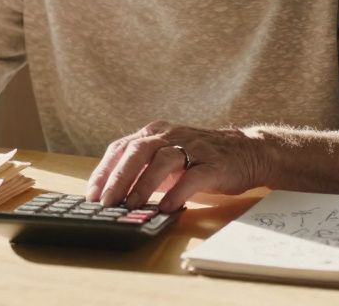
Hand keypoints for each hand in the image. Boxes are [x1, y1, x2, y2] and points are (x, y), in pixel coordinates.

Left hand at [87, 121, 264, 211]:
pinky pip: (192, 177)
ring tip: (131, 205)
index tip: (92, 193)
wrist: (247, 152)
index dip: (105, 170)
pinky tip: (166, 207)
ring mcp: (193, 147)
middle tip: (106, 201)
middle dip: (118, 177)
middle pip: (138, 150)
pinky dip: (177, 192)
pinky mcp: (213, 163)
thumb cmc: (200, 159)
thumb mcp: (167, 159)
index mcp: (156, 133)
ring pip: (163, 160)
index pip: (122, 147)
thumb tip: (114, 196)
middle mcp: (171, 135)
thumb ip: (143, 170)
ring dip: (144, 184)